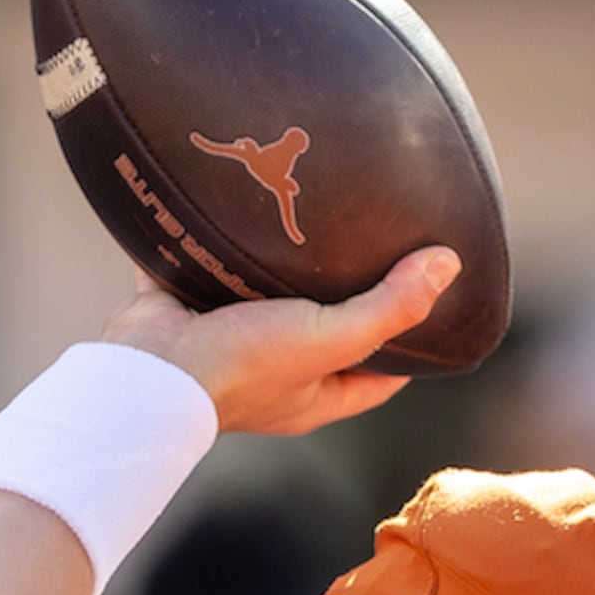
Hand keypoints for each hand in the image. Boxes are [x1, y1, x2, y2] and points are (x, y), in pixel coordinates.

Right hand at [97, 247, 458, 434]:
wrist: (146, 368)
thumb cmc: (241, 367)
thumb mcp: (330, 339)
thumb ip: (390, 307)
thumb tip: (448, 264)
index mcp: (312, 393)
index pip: (378, 376)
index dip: (410, 345)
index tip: (430, 300)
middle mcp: (273, 370)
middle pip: (324, 332)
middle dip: (347, 294)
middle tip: (376, 242)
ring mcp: (226, 338)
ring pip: (265, 296)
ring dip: (284, 264)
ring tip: (313, 211)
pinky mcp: (186, 305)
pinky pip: (205, 265)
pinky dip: (217, 238)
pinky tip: (237, 201)